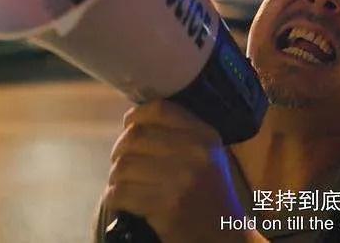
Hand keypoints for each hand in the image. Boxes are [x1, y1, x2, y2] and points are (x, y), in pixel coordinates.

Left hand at [103, 100, 260, 242]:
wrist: (225, 234)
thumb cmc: (210, 193)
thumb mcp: (208, 155)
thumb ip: (180, 134)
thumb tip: (134, 122)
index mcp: (205, 136)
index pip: (160, 110)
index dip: (136, 116)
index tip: (129, 127)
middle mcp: (195, 153)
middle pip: (134, 137)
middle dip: (119, 152)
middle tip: (121, 165)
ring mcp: (181, 179)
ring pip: (123, 166)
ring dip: (115, 178)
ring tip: (123, 185)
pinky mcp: (166, 205)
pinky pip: (121, 193)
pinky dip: (114, 198)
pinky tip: (121, 201)